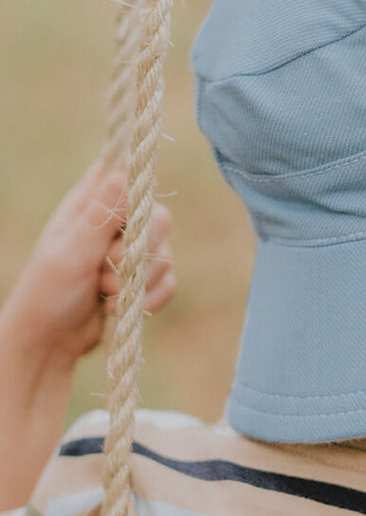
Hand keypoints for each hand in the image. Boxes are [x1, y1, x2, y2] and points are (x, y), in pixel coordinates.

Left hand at [0, 161, 175, 365]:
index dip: (138, 189)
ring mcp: (133, 252)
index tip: (131, 218)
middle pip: (159, 218)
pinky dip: (150, 298)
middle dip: (141, 250)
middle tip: (110, 267)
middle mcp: (116, 225)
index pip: (127, 176)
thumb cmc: (47, 294)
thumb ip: (100, 217)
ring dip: (138, 281)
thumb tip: (124, 173)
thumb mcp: (70, 253)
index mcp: (90, 206)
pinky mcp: (145, 280)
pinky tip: (120, 308)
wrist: (50, 343)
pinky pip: (169, 282)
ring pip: (167, 254)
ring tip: (104, 293)